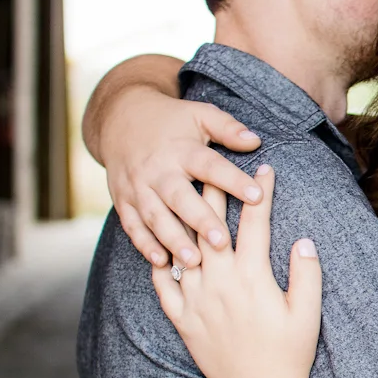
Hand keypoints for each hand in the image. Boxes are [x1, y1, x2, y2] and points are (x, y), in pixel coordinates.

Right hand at [97, 71, 262, 267]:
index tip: (258, 196)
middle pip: (179, 198)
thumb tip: (255, 141)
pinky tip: (161, 263)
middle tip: (221, 243)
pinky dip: (145, 245)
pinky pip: (132, 226)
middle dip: (200, 221)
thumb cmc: (170, 120)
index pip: (210, 166)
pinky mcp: (123, 201)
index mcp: (181, 150)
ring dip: (172, 240)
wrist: (119, 118)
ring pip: (155, 217)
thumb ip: (227, 128)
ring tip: (192, 261)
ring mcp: (137, 188)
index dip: (234, 181)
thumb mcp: (200, 114)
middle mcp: (157, 171)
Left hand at [152, 165, 322, 377]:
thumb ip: (306, 274)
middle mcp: (220, 283)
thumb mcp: (308, 313)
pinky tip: (159, 248)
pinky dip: (160, 264)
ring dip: (185, 220)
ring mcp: (197, 301)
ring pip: (186, 248)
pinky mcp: (184, 320)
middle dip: (216, 191)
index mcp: (253, 277)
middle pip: (213, 225)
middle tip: (213, 163)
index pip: (256, 223)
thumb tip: (303, 240)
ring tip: (184, 196)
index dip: (261, 191)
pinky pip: (164, 287)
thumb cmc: (289, 355)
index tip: (264, 167)